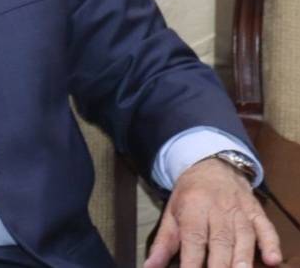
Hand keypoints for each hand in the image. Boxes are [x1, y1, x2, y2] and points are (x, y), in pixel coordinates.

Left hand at [144, 158, 281, 267]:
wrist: (211, 164)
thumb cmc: (190, 194)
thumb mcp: (172, 212)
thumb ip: (163, 242)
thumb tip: (150, 266)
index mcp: (193, 207)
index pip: (193, 239)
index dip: (192, 263)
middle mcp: (218, 209)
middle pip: (220, 241)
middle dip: (219, 265)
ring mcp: (239, 210)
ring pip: (244, 238)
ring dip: (243, 259)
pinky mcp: (256, 212)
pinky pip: (266, 228)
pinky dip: (270, 244)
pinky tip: (272, 260)